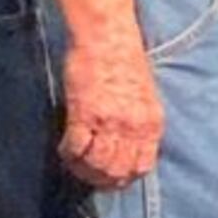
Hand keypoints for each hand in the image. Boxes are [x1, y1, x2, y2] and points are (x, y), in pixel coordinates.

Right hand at [59, 27, 163, 190]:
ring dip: (83, 169)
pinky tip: (65, 150)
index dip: (126, 178)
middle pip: (118, 171)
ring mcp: (109, 122)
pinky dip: (68, 154)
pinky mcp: (84, 113)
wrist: (109, 38)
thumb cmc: (127, 62)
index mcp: (152, 124)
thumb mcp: (147, 97)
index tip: (114, 180)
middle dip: (102, 179)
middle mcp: (133, 127)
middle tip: (90, 177)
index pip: (143, 166)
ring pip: (97, 164)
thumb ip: (141, 124)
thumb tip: (129, 148)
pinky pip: (75, 147)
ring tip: (75, 165)